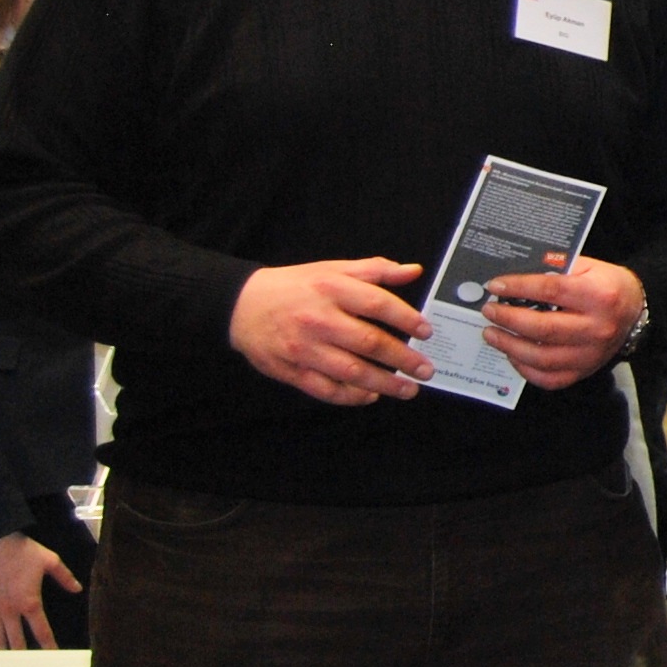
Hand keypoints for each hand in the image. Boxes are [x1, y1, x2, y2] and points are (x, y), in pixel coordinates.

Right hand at [0, 533, 79, 648]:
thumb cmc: (22, 550)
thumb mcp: (50, 560)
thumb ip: (64, 577)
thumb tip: (78, 589)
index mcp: (29, 602)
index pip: (41, 631)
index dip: (48, 646)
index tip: (52, 658)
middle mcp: (9, 611)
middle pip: (17, 641)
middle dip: (22, 657)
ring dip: (0, 654)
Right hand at [228, 258, 433, 405]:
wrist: (240, 305)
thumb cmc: (293, 286)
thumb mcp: (332, 269)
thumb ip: (374, 270)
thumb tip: (413, 270)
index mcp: (330, 288)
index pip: (377, 304)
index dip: (406, 318)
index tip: (426, 332)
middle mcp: (318, 319)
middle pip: (368, 342)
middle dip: (403, 358)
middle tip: (426, 369)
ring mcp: (303, 348)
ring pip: (350, 371)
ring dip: (384, 383)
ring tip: (408, 389)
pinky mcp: (290, 370)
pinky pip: (325, 389)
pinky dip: (350, 397)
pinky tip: (370, 396)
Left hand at [480, 252, 644, 391]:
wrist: (634, 311)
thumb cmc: (607, 285)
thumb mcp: (588, 266)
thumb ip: (556, 268)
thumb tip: (517, 276)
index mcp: (599, 296)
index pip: (552, 291)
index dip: (519, 288)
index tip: (497, 285)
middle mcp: (597, 328)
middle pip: (544, 328)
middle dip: (509, 319)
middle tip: (489, 311)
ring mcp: (591, 354)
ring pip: (542, 357)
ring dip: (510, 346)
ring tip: (492, 333)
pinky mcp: (585, 371)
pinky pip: (549, 378)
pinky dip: (525, 369)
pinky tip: (513, 354)